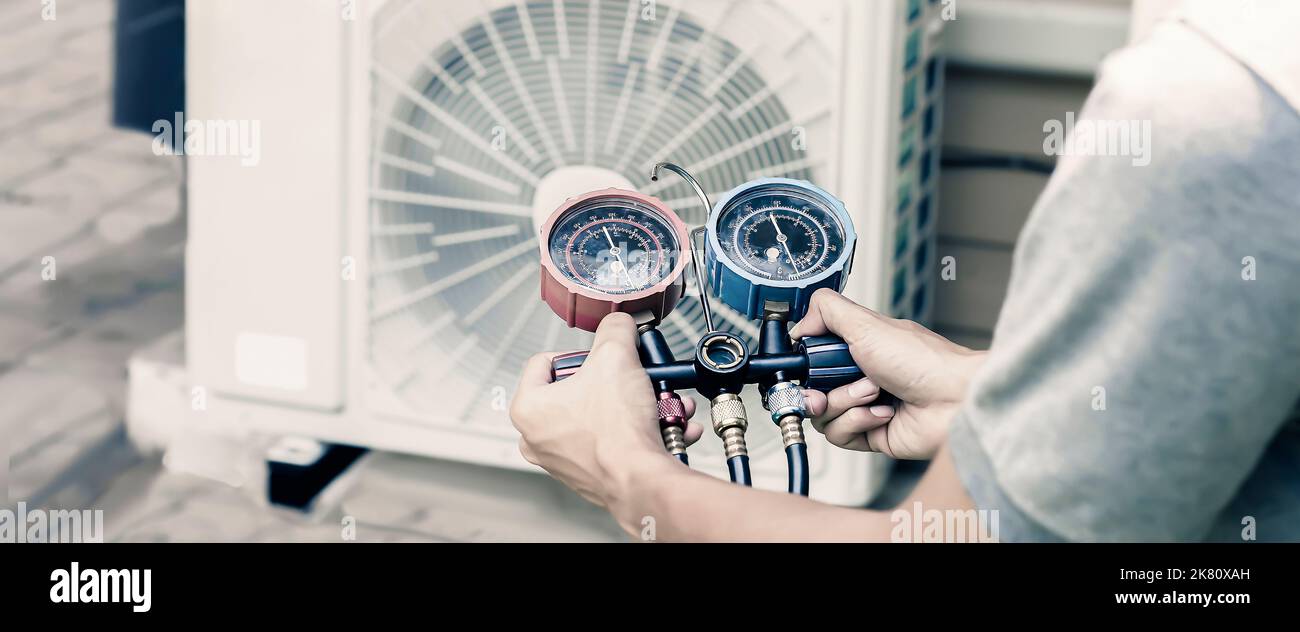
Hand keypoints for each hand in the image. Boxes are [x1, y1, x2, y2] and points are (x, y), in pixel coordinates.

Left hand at [511, 313, 703, 509]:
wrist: (640, 480)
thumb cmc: (616, 429)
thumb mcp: (616, 355)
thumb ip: (615, 329)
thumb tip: (619, 323)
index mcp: (528, 408)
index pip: (545, 362)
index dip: (580, 353)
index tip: (601, 357)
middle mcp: (539, 438)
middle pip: (581, 390)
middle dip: (619, 382)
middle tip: (635, 378)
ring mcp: (564, 460)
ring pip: (605, 416)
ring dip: (639, 405)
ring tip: (662, 402)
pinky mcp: (592, 475)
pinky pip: (618, 441)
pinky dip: (644, 431)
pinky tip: (669, 424)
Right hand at [791, 289, 984, 459]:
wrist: (955, 400)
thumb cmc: (924, 361)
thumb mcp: (867, 324)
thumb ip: (828, 311)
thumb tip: (799, 324)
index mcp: (859, 349)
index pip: (814, 359)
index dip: (804, 365)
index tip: (805, 366)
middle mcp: (860, 378)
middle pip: (812, 389)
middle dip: (818, 390)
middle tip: (826, 388)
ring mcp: (865, 407)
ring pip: (823, 415)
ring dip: (845, 403)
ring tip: (873, 392)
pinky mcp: (871, 434)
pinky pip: (840, 435)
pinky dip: (858, 422)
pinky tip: (882, 413)